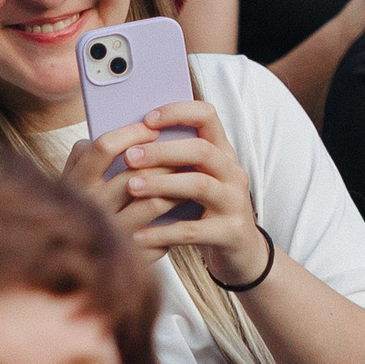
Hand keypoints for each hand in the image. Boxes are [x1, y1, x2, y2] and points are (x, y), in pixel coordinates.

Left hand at [61, 101, 267, 284]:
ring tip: (131, 188)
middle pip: (201, 151)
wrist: (240, 251)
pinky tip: (138, 234)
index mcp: (222, 152)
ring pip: (199, 185)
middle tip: (130, 156)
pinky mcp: (230, 232)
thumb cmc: (206, 209)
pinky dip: (163, 232)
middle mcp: (233, 172)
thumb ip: (172, 161)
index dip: (177, 112)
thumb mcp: (195, 178)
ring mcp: (234, 202)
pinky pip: (192, 230)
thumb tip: (124, 144)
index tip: (147, 119)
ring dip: (162, 184)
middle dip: (163, 151)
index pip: (207, 116)